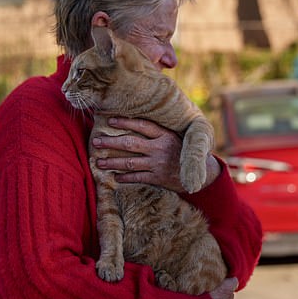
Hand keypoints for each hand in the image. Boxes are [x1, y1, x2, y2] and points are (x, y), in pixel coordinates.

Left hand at [92, 117, 220, 192]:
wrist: (202, 173)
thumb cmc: (184, 152)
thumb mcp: (175, 137)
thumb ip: (158, 131)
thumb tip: (138, 119)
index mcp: (165, 135)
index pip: (142, 125)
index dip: (125, 122)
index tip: (110, 120)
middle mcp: (160, 148)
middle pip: (130, 143)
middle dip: (110, 142)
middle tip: (95, 141)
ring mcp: (158, 164)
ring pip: (130, 162)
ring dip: (112, 162)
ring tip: (98, 161)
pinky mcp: (158, 178)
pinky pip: (137, 178)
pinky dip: (125, 178)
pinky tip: (114, 178)